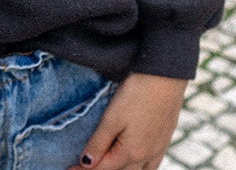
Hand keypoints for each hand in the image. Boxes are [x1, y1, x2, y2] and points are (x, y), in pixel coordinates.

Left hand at [70, 74, 186, 169]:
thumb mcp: (112, 117)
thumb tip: (87, 164)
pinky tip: (136, 164)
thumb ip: (99, 142)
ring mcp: (159, 147)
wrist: (168, 74)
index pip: (102, 168)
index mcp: (131, 152)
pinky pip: (154, 165)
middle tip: (85, 166)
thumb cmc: (138, 93)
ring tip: (109, 165)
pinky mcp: (166, 138)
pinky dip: (142, 169)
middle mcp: (147, 155)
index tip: (68, 168)